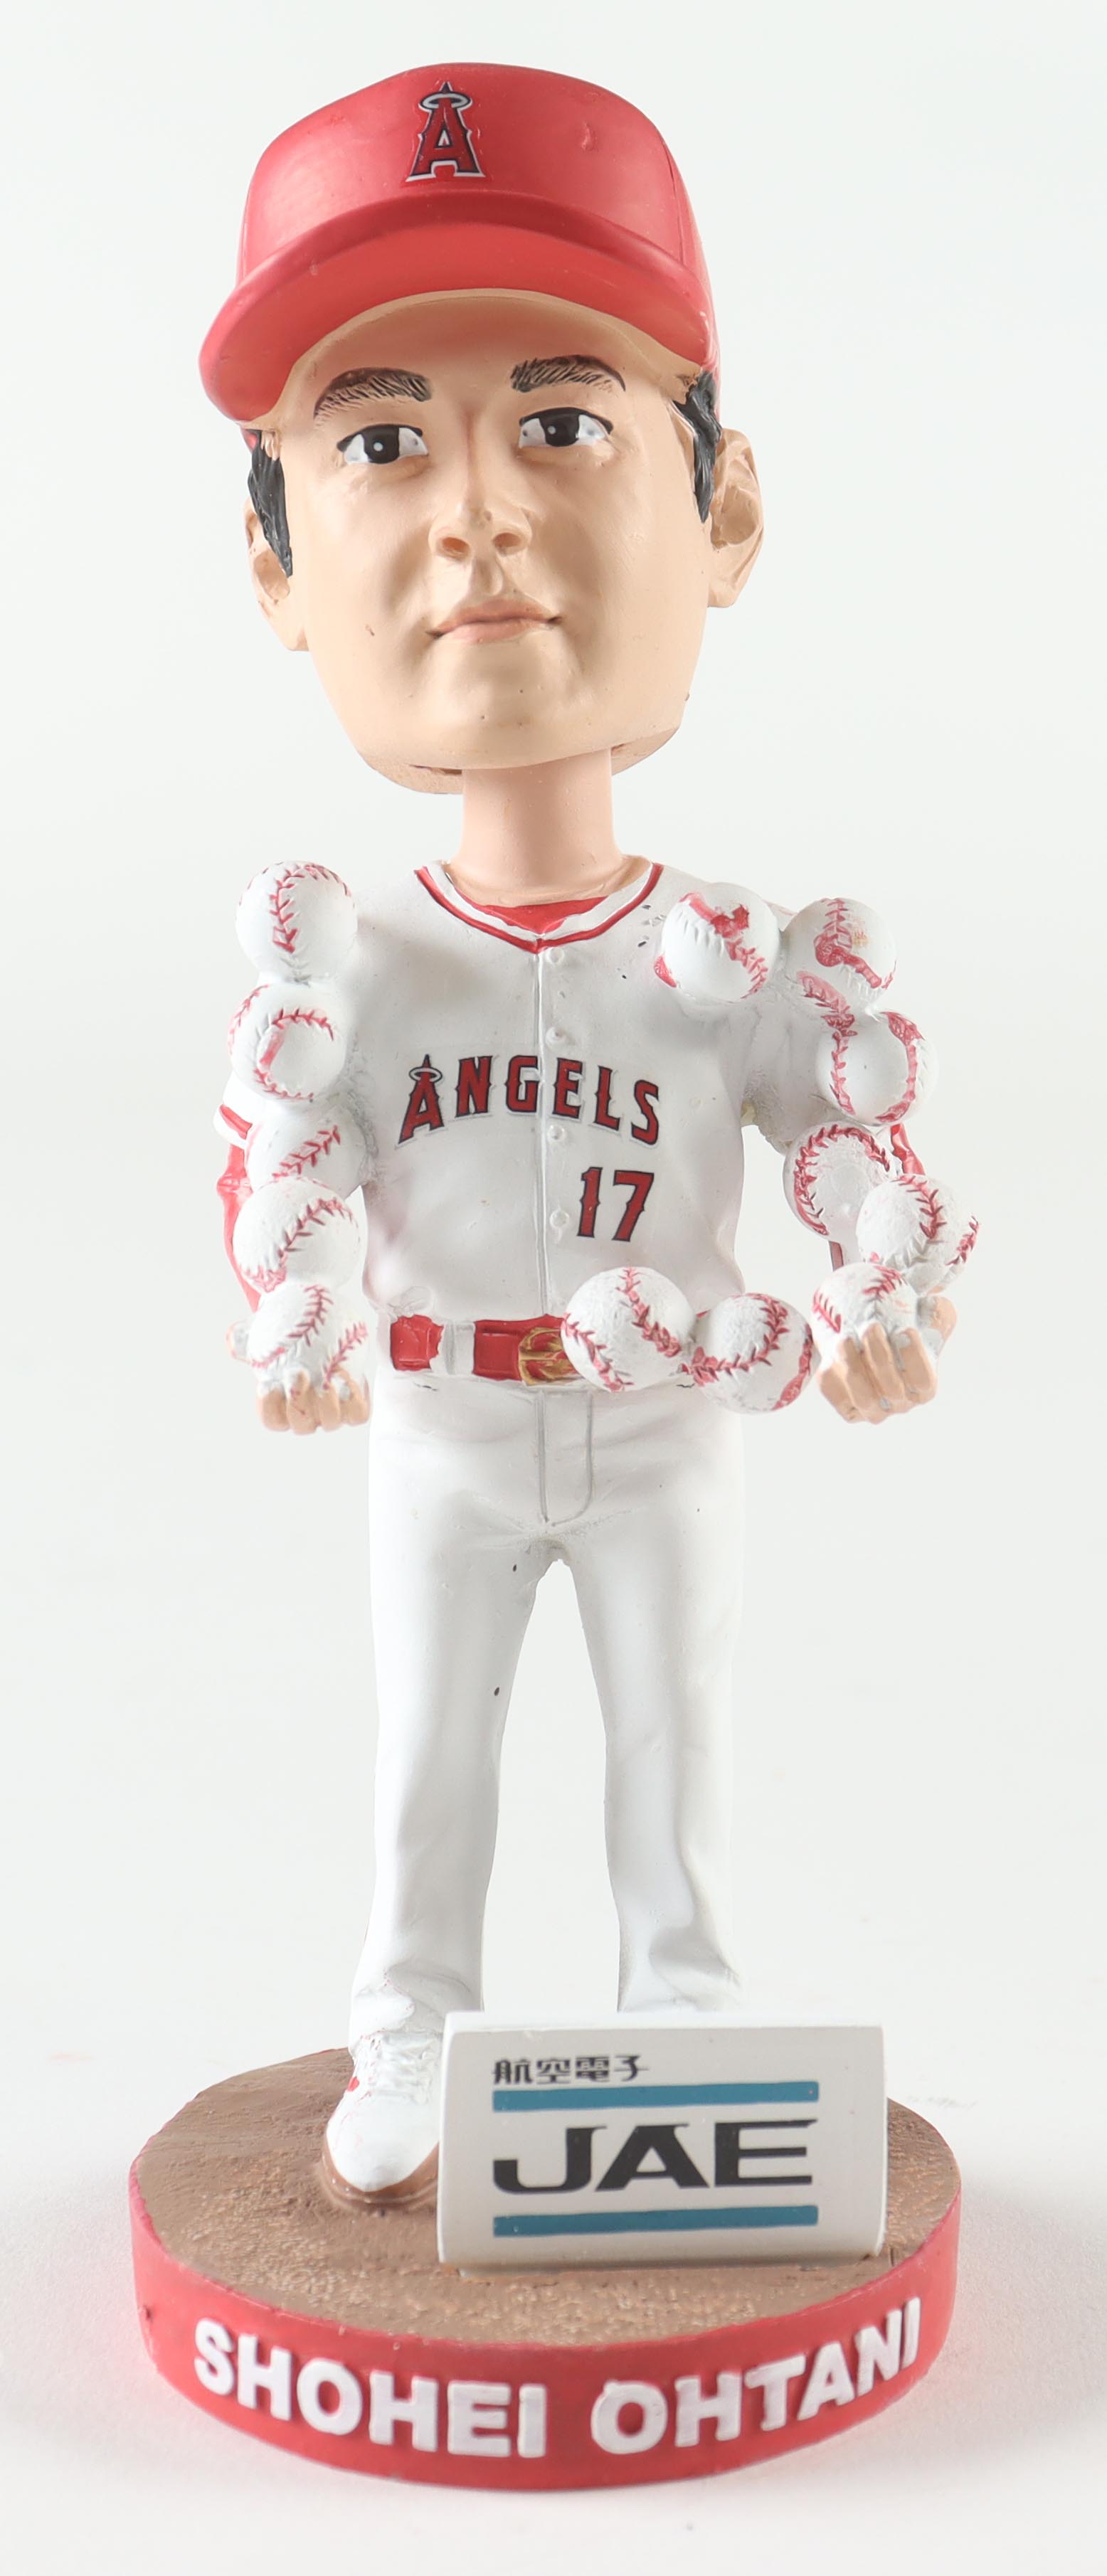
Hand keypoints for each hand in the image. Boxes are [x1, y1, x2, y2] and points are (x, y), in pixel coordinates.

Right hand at [225, 1327, 369, 1434]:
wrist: (319, 1314)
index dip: (268, 1406)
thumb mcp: (261, 1329)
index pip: (272, 1419)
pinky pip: (357, 1413)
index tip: (266, 1383)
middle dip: (299, 1402)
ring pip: (330, 1421)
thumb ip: (244, 1337)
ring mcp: (331, 1408)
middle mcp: (306, 1412)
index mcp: (281, 1403)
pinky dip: (354, 1399)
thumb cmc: (285, 1327)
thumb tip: (233, 1339)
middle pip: (300, 1424)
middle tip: (298, 1372)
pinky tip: (346, 1375)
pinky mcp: (354, 1400)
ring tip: (328, 1377)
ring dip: (328, 1403)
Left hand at [818, 1296, 955, 1425]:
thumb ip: (936, 1313)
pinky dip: (834, 1374)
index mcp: (924, 1387)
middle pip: (893, 1390)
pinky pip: (837, 1395)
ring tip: (845, 1338)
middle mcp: (899, 1403)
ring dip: (853, 1367)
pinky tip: (832, 1348)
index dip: (915, 1358)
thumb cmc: (899, 1324)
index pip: (924, 1382)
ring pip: (864, 1398)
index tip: (905, 1329)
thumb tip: (934, 1303)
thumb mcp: (924, 1315)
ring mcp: (872, 1409)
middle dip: (881, 1357)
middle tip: (871, 1327)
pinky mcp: (846, 1405)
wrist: (860, 1331)